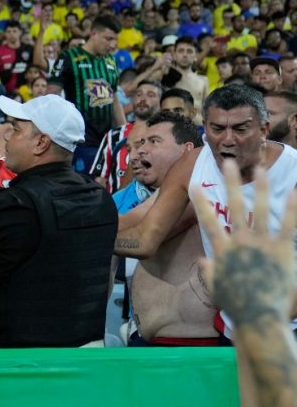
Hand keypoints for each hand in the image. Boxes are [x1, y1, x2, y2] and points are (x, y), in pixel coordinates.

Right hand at [192, 162, 295, 327]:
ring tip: (261, 169)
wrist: (257, 317)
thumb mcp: (217, 288)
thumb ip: (209, 272)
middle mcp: (240, 242)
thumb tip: (202, 262)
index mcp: (222, 252)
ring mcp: (261, 245)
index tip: (194, 185)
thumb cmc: (236, 306)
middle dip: (231, 183)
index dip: (200, 202)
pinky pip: (287, 225)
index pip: (208, 222)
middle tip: (229, 164)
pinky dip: (291, 208)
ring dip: (261, 188)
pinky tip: (295, 191)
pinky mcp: (281, 250)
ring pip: (261, 210)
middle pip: (235, 206)